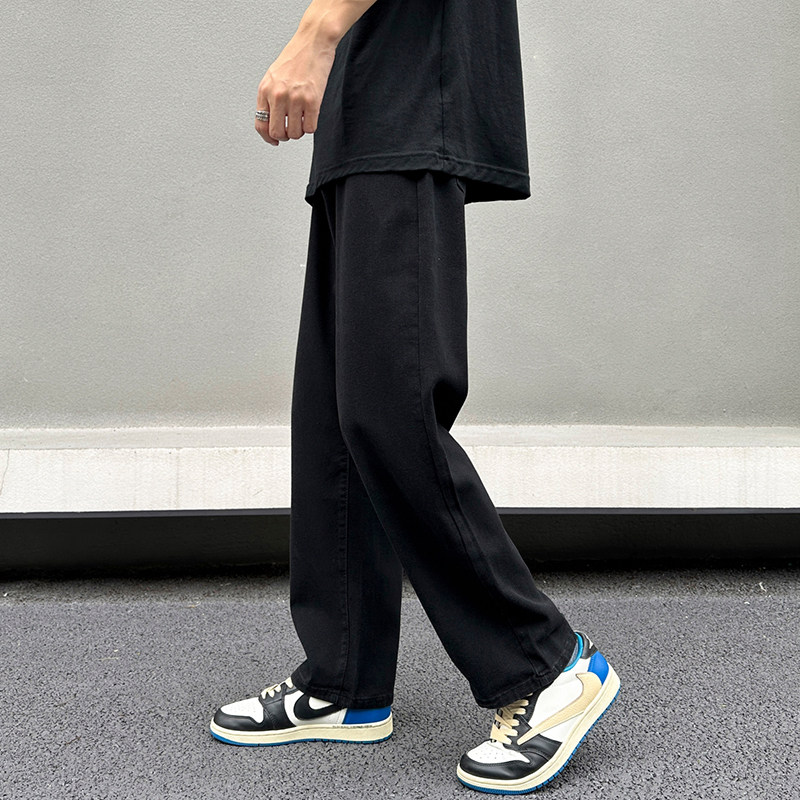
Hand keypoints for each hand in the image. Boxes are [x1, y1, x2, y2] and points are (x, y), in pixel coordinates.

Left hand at [255, 25, 337, 145]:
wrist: (313, 41)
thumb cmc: (296, 57)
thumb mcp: (274, 76)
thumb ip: (270, 97)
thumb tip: (271, 121)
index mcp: (265, 90)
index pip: (261, 124)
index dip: (267, 138)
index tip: (274, 140)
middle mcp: (277, 95)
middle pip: (277, 133)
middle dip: (285, 136)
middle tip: (291, 130)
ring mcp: (295, 98)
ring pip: (294, 133)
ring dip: (299, 131)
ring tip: (302, 120)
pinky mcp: (312, 100)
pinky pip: (310, 128)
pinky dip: (311, 126)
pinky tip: (311, 115)